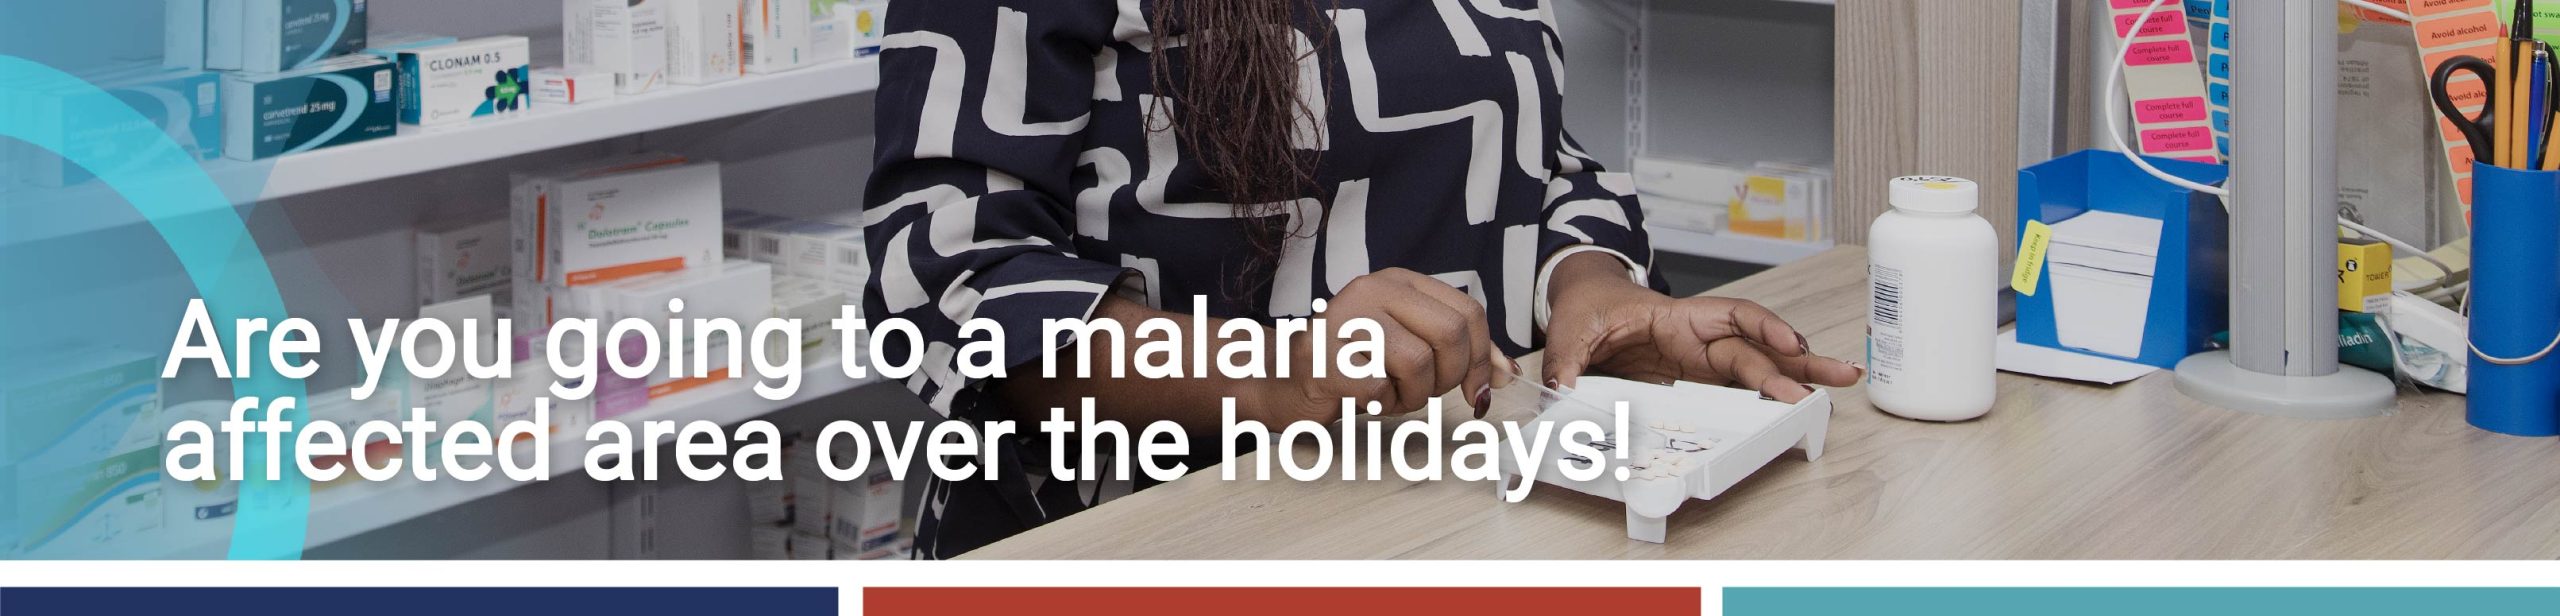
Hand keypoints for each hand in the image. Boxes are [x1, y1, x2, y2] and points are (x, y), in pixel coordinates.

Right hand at [1257, 269, 1513, 424]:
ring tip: (1390, 395)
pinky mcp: (1324, 358)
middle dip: (1451, 377)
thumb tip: (1507, 373)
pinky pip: (1381, 390)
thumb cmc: (1352, 367)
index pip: (1467, 311)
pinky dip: (1381, 406)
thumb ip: (1458, 352)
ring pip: (1419, 364)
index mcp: (1397, 282)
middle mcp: (1371, 290)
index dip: (1484, 357)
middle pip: (1450, 334)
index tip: (1481, 388)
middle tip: (1429, 393)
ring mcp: (1344, 320)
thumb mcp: (1409, 347)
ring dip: (1414, 396)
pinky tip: (1363, 399)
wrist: (1282, 380)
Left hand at [1541, 253, 1860, 402]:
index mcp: (1677, 317)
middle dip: (1798, 362)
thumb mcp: (1569, 331)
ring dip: (1797, 378)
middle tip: (1835, 378)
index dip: (1764, 327)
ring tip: (1837, 389)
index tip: (1789, 345)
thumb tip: (1562, 394)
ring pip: (1757, 368)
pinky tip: (1795, 405)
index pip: (1732, 316)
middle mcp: (1699, 339)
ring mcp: (1701, 360)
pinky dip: (1766, 397)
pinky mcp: (1695, 380)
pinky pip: (1736, 388)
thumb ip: (1567, 362)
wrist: (1584, 304)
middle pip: (1757, 348)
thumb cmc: (1587, 308)